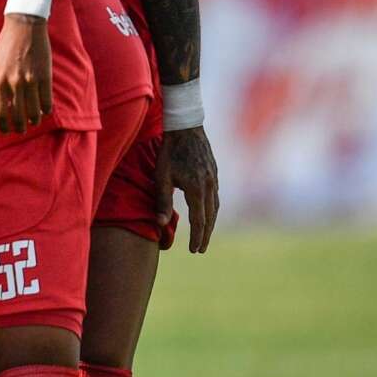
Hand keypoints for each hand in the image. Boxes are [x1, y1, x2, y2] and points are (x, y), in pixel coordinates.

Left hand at [0, 14, 51, 132]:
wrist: (23, 27)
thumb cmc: (5, 47)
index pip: (0, 112)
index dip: (4, 125)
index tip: (7, 131)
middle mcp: (12, 83)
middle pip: (17, 115)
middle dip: (20, 126)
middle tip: (22, 130)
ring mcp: (29, 80)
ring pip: (33, 111)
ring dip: (34, 120)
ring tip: (34, 122)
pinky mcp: (44, 76)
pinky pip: (46, 101)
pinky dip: (46, 109)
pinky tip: (45, 111)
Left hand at [157, 124, 218, 252]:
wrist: (186, 126)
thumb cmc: (169, 151)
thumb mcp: (161, 176)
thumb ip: (162, 201)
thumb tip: (160, 223)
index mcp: (196, 188)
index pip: (198, 220)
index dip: (196, 237)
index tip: (194, 250)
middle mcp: (209, 185)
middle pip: (210, 217)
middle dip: (205, 234)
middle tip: (200, 249)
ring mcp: (214, 178)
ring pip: (215, 207)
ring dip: (211, 223)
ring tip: (204, 235)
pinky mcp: (214, 172)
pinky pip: (216, 196)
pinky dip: (213, 209)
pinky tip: (208, 213)